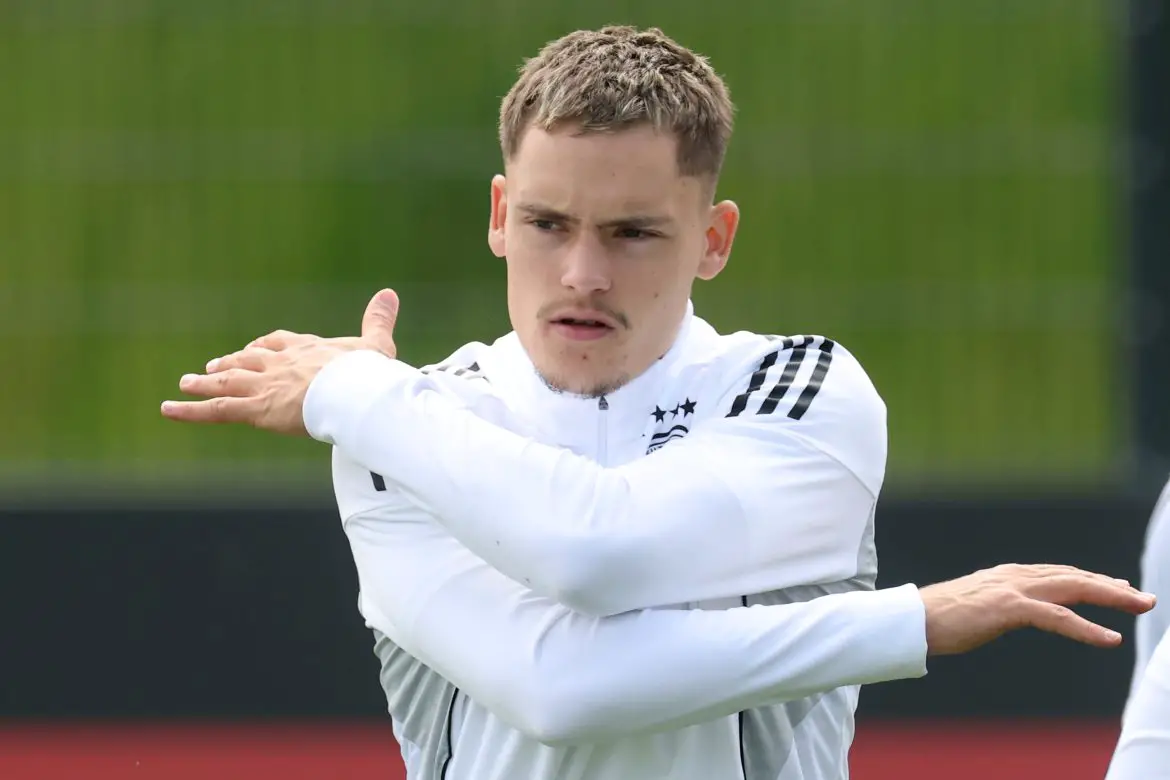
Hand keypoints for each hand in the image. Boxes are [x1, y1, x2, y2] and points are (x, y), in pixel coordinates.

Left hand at [160, 289, 399, 434]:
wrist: (352, 391)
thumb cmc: (366, 372)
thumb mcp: (376, 344)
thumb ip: (378, 319)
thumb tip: (389, 293)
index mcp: (306, 349)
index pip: (278, 343)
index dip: (265, 347)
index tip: (256, 348)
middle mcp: (279, 364)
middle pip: (247, 361)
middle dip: (230, 364)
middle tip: (213, 367)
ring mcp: (264, 385)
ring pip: (227, 382)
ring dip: (205, 382)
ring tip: (187, 382)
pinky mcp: (256, 408)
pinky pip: (216, 410)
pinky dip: (190, 410)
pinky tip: (168, 409)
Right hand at [921, 563, 1155, 654]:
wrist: (911, 619)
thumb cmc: (937, 619)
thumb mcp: (976, 607)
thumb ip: (997, 605)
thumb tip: (1004, 612)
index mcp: (1007, 576)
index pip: (1058, 573)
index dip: (1091, 579)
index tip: (1118, 586)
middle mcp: (1015, 576)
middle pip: (1073, 577)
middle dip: (1112, 587)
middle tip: (1145, 598)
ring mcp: (1013, 589)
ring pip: (1073, 589)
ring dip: (1112, 597)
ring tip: (1140, 606)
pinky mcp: (1009, 608)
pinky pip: (1057, 618)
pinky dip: (1087, 628)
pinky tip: (1110, 638)